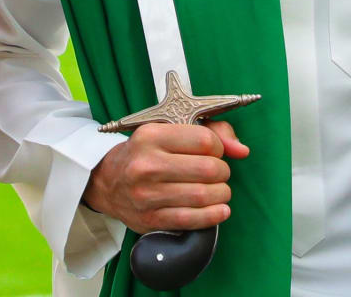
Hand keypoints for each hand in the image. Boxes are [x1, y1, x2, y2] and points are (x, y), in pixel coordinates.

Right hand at [82, 120, 246, 233]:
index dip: (219, 147)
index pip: (204, 140)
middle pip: (208, 169)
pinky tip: (220, 209)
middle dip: (223, 172)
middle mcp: (146, 165)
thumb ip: (212, 131)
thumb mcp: (171, 130)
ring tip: (219, 190)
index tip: (215, 152)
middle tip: (219, 173)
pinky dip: (214, 216)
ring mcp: (146, 195)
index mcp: (150, 136)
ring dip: (222, 194)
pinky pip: (192, 220)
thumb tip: (241, 150)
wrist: (108, 182)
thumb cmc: (146, 153)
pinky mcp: (150, 219)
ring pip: (203, 195)